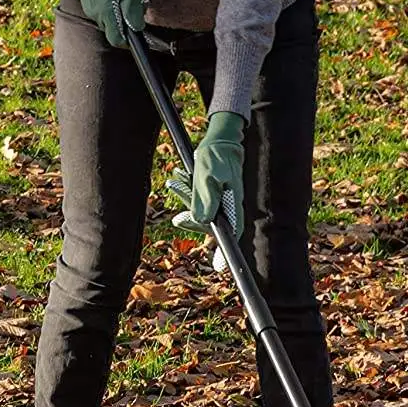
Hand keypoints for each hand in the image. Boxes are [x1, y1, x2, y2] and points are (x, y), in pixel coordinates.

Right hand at [71, 0, 143, 47]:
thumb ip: (133, 12)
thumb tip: (137, 29)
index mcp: (106, 15)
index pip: (116, 40)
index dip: (126, 40)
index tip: (133, 34)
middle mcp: (95, 14)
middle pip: (111, 29)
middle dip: (121, 24)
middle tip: (129, 10)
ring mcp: (87, 6)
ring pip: (104, 18)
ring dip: (113, 12)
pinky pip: (96, 7)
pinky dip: (105, 4)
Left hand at [169, 111, 246, 272]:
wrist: (219, 138)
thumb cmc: (215, 155)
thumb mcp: (206, 177)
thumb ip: (204, 199)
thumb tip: (201, 221)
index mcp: (232, 204)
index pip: (230, 232)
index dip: (225, 250)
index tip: (222, 267)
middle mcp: (228, 205)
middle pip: (210, 224)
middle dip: (192, 221)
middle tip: (178, 219)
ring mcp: (221, 200)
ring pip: (202, 212)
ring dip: (186, 200)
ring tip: (175, 183)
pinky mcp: (213, 194)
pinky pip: (199, 200)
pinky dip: (187, 193)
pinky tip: (178, 180)